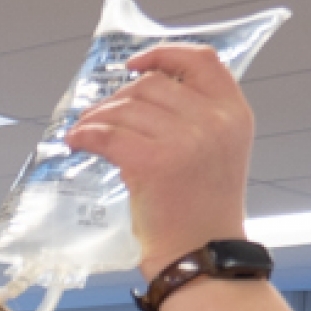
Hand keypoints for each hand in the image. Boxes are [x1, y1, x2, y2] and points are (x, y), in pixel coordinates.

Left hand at [61, 43, 254, 279]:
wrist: (200, 257)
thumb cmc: (201, 213)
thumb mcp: (217, 153)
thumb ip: (196, 118)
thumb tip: (144, 93)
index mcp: (234, 113)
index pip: (201, 60)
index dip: (163, 53)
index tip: (134, 63)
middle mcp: (214, 120)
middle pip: (152, 84)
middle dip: (117, 97)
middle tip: (99, 116)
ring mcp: (185, 140)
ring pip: (125, 108)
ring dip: (96, 117)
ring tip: (83, 131)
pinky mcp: (153, 163)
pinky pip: (107, 135)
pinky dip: (85, 135)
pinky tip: (76, 142)